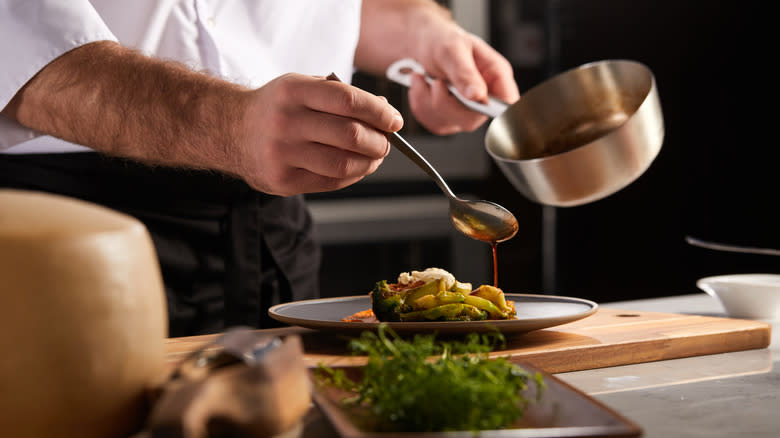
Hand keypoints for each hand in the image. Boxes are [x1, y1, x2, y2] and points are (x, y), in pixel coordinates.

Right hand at [238, 73, 402, 195]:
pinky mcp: (282, 181)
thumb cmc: (277, 107)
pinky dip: (353, 175)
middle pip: (350, 135)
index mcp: (293, 91)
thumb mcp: (303, 88)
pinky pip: (331, 182)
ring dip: (370, 162)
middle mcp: (286, 122)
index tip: (395, 121)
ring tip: (375, 156)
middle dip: (379, 141)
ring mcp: (282, 154)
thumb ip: (341, 96)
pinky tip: (357, 167)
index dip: (379, 113)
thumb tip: (384, 111)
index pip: (348, 101)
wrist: (229, 130)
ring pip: (344, 163)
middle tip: (386, 142)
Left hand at [408, 19, 518, 134]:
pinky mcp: (448, 118)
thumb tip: (478, 96)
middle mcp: (484, 96)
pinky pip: (434, 122)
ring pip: (450, 123)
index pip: (508, 103)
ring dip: (428, 101)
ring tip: (424, 78)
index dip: (495, 111)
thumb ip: (465, 73)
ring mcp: (466, 110)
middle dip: (446, 103)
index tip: (471, 102)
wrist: (421, 44)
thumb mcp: (453, 49)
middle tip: (436, 83)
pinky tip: (421, 87)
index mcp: (496, 75)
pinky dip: (420, 104)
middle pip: (473, 120)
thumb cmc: (442, 40)